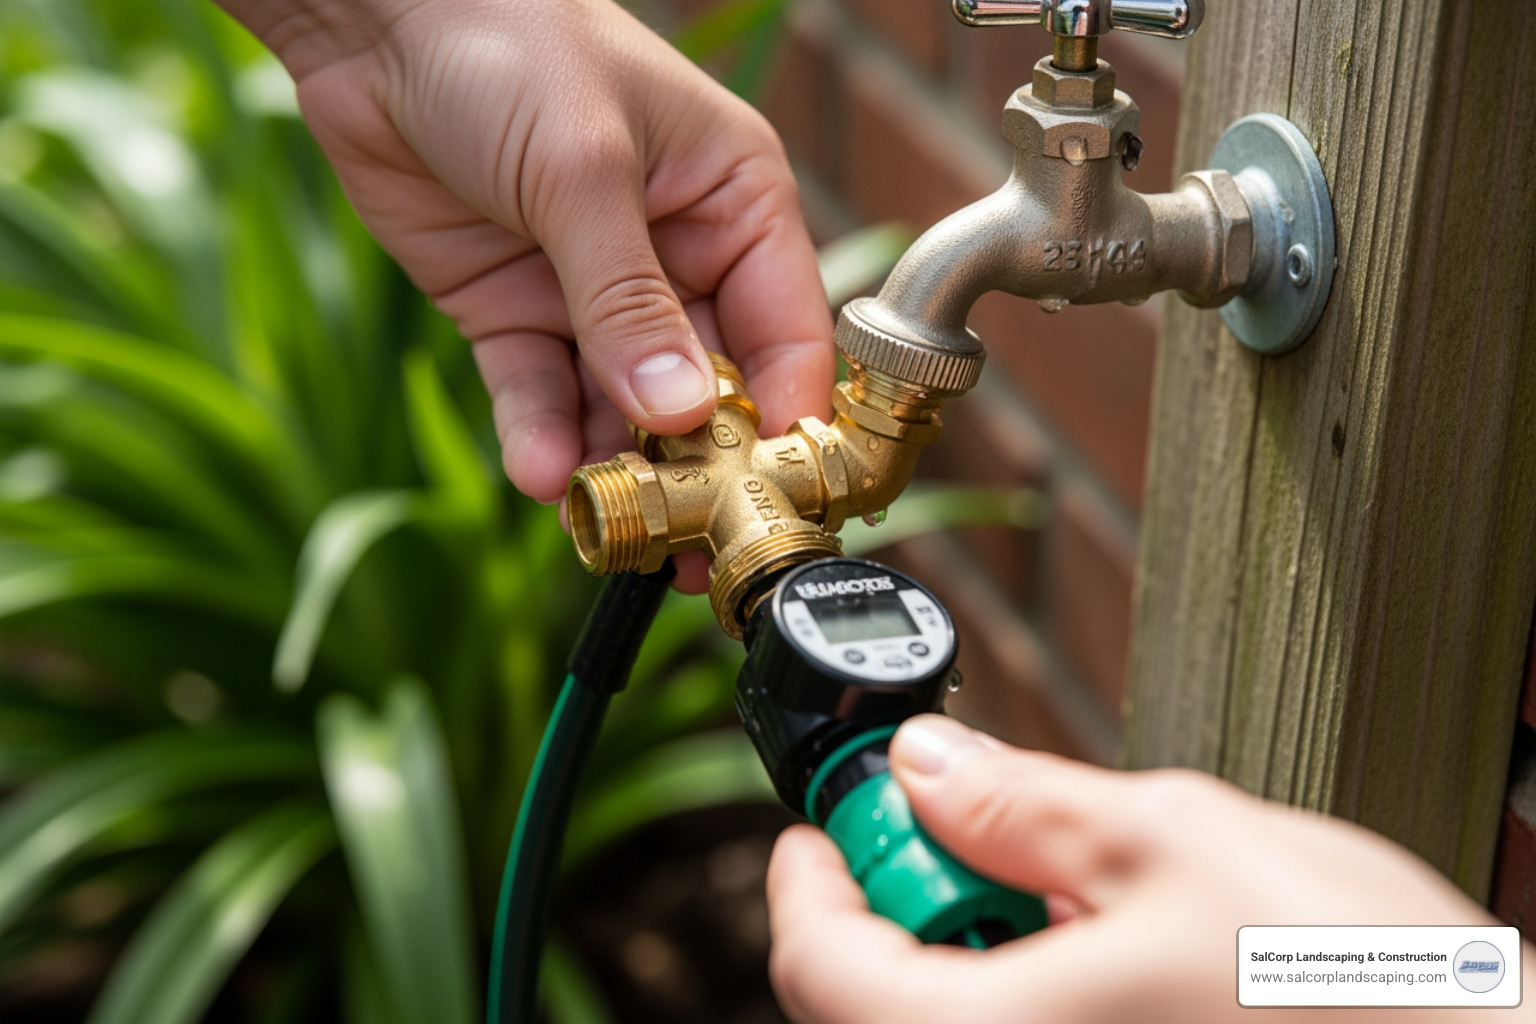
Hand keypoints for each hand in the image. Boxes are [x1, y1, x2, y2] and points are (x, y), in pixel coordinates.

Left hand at [218, 0, 833, 591]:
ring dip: (615, 468)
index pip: (788, 334)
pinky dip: (541, 435)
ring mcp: (595, 293)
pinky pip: (541, 392)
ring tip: (604, 524)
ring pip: (622, 408)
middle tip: (691, 549)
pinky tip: (540, 473)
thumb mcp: (583, 171)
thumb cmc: (510, 43)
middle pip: (709, 390)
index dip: (788, 421)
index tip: (778, 502)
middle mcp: (679, 258)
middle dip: (699, 469)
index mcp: (736, 204)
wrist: (375, 18)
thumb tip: (678, 415)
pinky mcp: (518, 313)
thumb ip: (628, 302)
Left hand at [768, 715, 1532, 1023]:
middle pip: (877, 997)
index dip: (810, 872)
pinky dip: (1034, 985)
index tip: (832, 814)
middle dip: (911, 894)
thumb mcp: (1176, 844)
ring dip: (978, 938)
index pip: (818, 966)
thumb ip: (1022, 804)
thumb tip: (930, 766)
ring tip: (1074, 882)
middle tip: (971, 822)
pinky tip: (1113, 943)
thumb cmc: (1369, 999)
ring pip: (956, 1017)